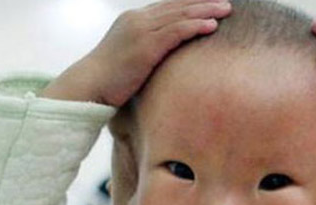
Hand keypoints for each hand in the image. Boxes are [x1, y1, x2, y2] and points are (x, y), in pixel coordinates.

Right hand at [42, 0, 231, 106]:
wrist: (89, 86)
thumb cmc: (108, 81)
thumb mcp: (129, 60)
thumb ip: (146, 54)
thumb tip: (160, 66)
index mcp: (134, 21)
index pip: (167, 7)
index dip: (189, 4)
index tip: (209, 4)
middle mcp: (138, 20)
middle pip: (177, 6)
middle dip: (202, 3)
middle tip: (225, 3)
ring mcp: (141, 31)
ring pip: (179, 15)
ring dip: (205, 11)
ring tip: (226, 10)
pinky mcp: (145, 46)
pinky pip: (175, 31)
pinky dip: (194, 27)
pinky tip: (211, 26)